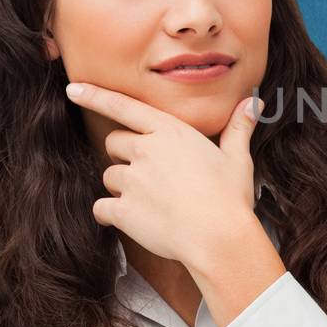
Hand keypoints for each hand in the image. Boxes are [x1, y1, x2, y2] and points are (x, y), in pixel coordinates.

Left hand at [66, 81, 261, 267]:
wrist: (219, 238)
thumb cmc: (230, 197)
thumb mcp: (238, 158)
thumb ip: (238, 128)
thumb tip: (252, 103)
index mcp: (170, 132)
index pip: (124, 106)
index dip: (95, 95)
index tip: (74, 88)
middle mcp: (146, 150)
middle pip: (114, 143)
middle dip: (123, 155)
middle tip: (148, 173)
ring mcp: (132, 181)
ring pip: (109, 176)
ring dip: (122, 186)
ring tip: (149, 202)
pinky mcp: (123, 210)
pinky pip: (102, 208)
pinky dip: (110, 214)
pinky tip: (128, 220)